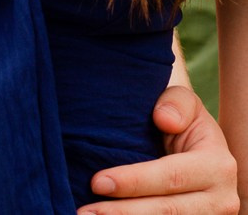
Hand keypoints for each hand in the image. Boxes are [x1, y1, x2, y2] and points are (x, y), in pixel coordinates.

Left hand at [78, 86, 238, 214]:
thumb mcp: (184, 102)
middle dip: (123, 212)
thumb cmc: (183, 121)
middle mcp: (221, 200)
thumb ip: (176, 103)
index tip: (97, 182)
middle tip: (86, 212)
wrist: (195, 147)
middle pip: (167, 212)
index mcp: (218, 166)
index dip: (133, 182)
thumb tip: (163, 119)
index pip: (170, 176)